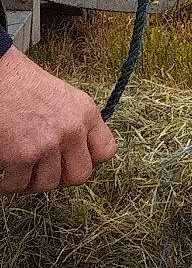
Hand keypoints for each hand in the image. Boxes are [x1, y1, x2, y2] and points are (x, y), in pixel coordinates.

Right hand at [0, 45, 115, 193]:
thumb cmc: (23, 84)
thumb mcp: (63, 97)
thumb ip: (76, 123)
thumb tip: (78, 149)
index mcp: (86, 113)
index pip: (106, 150)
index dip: (90, 160)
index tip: (75, 161)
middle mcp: (71, 130)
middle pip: (80, 175)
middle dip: (61, 177)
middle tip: (46, 171)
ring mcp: (47, 145)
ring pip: (48, 183)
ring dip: (32, 180)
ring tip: (21, 169)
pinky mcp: (21, 157)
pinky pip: (18, 184)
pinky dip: (9, 183)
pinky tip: (5, 173)